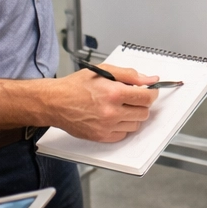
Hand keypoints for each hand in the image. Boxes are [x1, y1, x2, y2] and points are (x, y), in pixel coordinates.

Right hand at [44, 65, 158, 141]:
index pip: (147, 97)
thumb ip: (130, 75)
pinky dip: (122, 126)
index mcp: (114, 93)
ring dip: (133, 115)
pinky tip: (113, 117)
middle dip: (141, 104)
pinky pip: (123, 134)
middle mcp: (112, 112)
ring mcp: (107, 126)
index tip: (149, 92)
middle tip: (132, 98)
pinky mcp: (101, 136)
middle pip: (144, 112)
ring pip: (136, 124)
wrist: (56, 102)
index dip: (151, 93)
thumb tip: (150, 79)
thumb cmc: (76, 86)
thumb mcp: (103, 71)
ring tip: (120, 107)